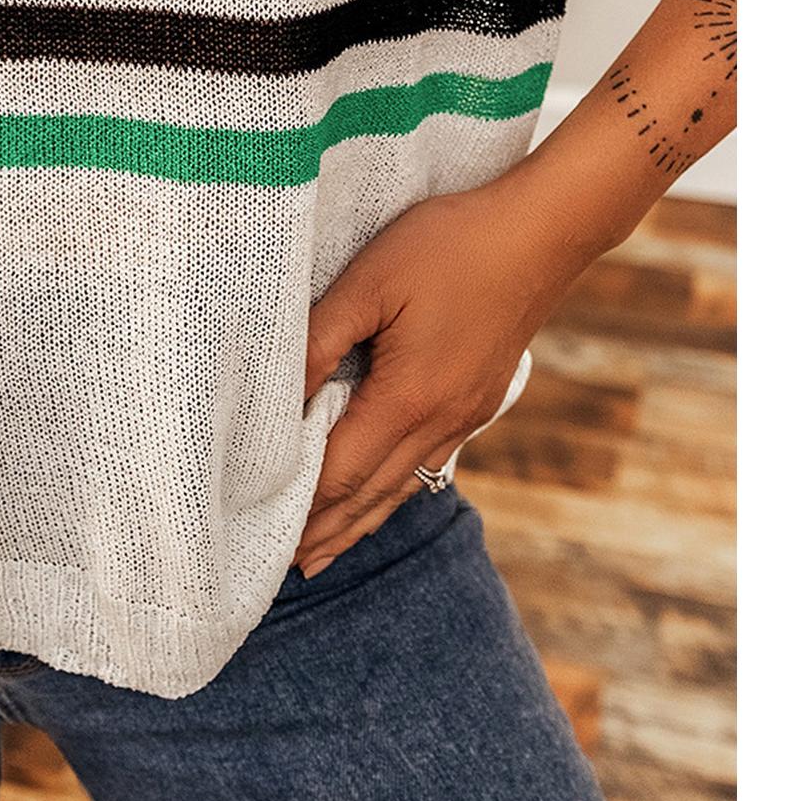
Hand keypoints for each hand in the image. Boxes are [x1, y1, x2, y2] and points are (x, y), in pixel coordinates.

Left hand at [294, 156, 592, 576]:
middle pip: (370, 493)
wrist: (541, 232)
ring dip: (359, 521)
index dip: (300, 507)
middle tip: (280, 568)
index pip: (340, 471)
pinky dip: (394, 490)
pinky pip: (427, 462)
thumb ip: (319, 339)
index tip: (259, 534)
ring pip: (402, 484)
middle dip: (324, 531)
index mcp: (408, 398)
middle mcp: (440, 420)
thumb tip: (279, 398)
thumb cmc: (448, 245)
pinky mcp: (479, 398)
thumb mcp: (370, 281)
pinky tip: (383, 495)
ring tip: (322, 554)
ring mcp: (466, 414)